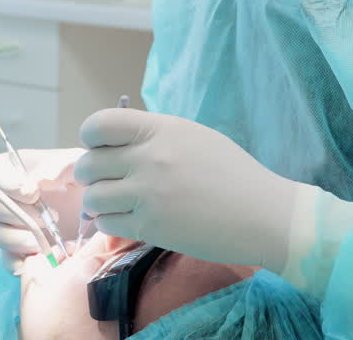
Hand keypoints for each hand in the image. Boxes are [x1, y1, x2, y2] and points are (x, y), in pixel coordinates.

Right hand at [0, 147, 86, 273]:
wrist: (98, 209)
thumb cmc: (84, 179)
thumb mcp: (78, 165)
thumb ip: (58, 166)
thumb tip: (36, 180)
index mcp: (16, 170)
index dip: (8, 185)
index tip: (33, 194)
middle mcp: (7, 197)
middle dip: (21, 215)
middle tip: (54, 216)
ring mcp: (11, 226)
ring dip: (22, 240)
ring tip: (52, 240)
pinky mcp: (20, 250)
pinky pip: (9, 261)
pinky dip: (27, 264)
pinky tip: (50, 257)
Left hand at [75, 109, 303, 272]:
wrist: (263, 214)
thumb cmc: (232, 173)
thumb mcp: (193, 137)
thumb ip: (153, 136)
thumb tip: (112, 143)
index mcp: (162, 129)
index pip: (100, 125)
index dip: (91, 137)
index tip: (98, 147)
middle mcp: (151, 158)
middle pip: (90, 164)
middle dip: (89, 173)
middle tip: (104, 179)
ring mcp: (149, 194)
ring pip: (93, 198)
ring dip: (99, 201)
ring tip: (116, 202)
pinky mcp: (152, 227)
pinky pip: (107, 224)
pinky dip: (111, 223)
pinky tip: (129, 219)